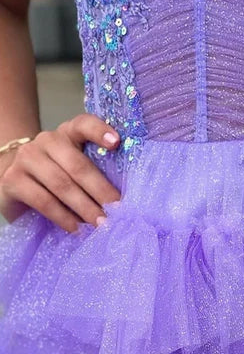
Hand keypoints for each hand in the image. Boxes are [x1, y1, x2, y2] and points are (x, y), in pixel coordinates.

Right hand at [0, 114, 121, 231]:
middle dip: (100, 190)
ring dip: (84, 207)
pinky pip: (43, 200)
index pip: (83, 124)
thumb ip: (94, 175)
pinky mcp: (13, 180)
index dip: (99, 131)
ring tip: (100, 224)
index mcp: (68, 133)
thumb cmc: (57, 179)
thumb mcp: (76, 172)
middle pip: (77, 165)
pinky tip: (76, 228)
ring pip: (61, 184)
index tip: (116, 142)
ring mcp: (27, 158)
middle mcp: (47, 140)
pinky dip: (63, 217)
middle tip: (117, 211)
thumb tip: (120, 204)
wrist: (17, 184)